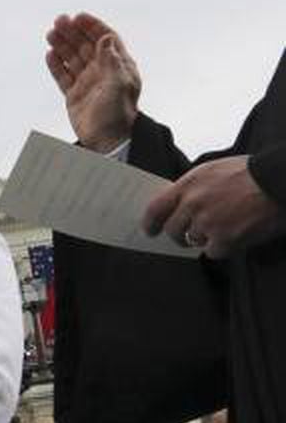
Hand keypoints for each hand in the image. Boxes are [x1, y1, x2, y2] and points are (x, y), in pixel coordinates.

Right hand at [44, 13, 139, 151]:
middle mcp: (102, 71)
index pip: (105, 39)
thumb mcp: (118, 84)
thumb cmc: (118, 113)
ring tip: (50, 33)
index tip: (78, 17)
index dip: (92, 27)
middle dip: (73, 32)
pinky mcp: (74, 96)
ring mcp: (87, 83)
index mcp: (118, 65)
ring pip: (72, 58)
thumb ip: (111, 60)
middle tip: (59, 21)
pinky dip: (56, 65)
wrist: (108, 140)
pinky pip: (63, 76)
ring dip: (62, 45)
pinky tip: (49, 54)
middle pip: (85, 45)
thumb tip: (105, 38)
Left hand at [143, 156, 285, 258]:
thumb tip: (176, 206)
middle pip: (172, 230)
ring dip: (207, 237)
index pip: (155, 209)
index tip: (150, 231)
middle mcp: (194, 204)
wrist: (279, 181)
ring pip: (194, 240)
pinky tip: (237, 232)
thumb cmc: (251, 174)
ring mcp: (207, 223)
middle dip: (179, 235)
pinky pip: (213, 251)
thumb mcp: (214, 171)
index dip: (150, 223)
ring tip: (228, 222)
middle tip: (190, 234)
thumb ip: (192, 188)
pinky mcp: (223, 239)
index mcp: (189, 184)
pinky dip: (223, 246)